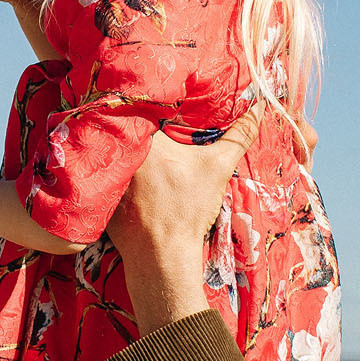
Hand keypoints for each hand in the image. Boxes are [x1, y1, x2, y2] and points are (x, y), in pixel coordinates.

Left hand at [108, 111, 256, 330]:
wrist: (162, 254)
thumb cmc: (188, 208)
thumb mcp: (217, 167)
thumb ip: (238, 135)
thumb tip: (260, 108)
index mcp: (144, 137)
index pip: (147, 108)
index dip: (159, 106)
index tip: (170, 110)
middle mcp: (119, 151)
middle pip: (130, 130)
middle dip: (143, 129)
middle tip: (159, 134)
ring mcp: (106, 173)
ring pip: (118, 152)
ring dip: (128, 151)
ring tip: (146, 156)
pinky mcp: (99, 193)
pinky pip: (107, 175)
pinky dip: (117, 175)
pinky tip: (132, 182)